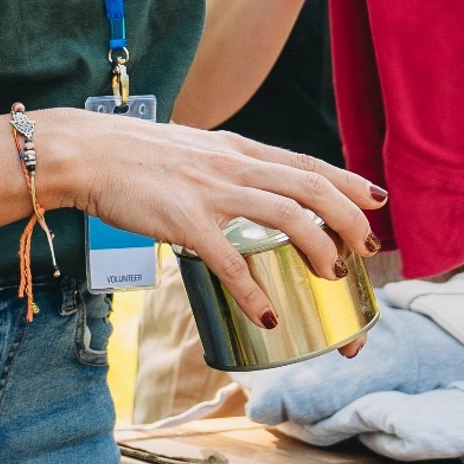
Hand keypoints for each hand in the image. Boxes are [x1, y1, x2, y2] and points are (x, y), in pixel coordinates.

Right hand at [46, 106, 383, 329]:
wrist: (86, 152)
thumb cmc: (133, 156)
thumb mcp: (192, 149)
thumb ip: (223, 167)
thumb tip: (247, 189)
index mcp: (237, 149)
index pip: (307, 162)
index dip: (348, 181)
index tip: (377, 200)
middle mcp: (234, 165)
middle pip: (311, 188)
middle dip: (348, 220)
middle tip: (365, 250)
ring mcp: (212, 192)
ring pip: (286, 217)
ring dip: (318, 249)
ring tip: (332, 276)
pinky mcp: (185, 222)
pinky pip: (231, 262)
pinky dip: (255, 292)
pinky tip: (269, 315)